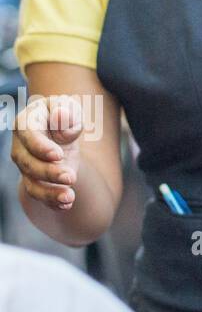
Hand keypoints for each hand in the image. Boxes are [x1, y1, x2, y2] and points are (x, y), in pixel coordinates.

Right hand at [11, 94, 82, 210]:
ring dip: (49, 193)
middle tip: (71, 177)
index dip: (41, 147)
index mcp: (26, 123)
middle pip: (29, 164)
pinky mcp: (36, 180)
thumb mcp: (68, 106)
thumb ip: (66, 111)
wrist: (60, 128)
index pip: (28, 136)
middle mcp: (21, 148)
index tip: (58, 155)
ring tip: (69, 198)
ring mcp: (26, 166)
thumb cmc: (62, 114)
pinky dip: (52, 202)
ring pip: (32, 183)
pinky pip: (40, 194)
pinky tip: (66, 205)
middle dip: (49, 173)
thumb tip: (60, 116)